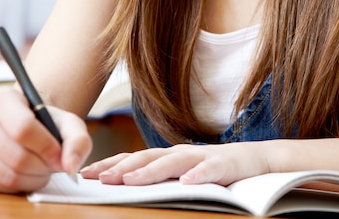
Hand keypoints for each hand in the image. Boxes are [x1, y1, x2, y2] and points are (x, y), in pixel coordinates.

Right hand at [0, 86, 91, 192]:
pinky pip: (3, 187)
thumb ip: (77, 139)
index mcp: (3, 100)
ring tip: (44, 166)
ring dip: (34, 178)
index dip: (46, 146)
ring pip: (9, 176)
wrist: (30, 129)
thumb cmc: (47, 123)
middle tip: (53, 162)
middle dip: (43, 165)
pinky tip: (30, 173)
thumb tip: (71, 166)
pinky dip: (22, 185)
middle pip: (17, 156)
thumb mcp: (68, 122)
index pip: (23, 128)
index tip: (59, 155)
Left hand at [81, 141, 271, 186]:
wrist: (251, 159)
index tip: (86, 174)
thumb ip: (157, 176)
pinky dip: (198, 175)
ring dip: (151, 171)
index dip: (111, 164)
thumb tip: (123, 185)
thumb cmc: (209, 168)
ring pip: (172, 163)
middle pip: (147, 158)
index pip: (133, 159)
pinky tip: (187, 182)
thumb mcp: (179, 173)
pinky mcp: (223, 165)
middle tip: (100, 178)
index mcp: (166, 156)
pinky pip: (209, 170)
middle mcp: (179, 153)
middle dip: (121, 167)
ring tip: (131, 180)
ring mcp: (201, 157)